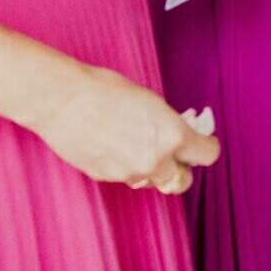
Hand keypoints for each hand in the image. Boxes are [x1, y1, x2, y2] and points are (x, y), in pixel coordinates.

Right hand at [30, 64, 220, 193]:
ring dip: (151, 169)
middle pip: (181, 181)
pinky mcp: (106, 178)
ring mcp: (129, 173)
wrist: (63, 99)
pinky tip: (114, 145)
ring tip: (137, 145)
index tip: (202, 141)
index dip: (206, 146)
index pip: (208, 155)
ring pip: (152, 181)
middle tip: (174, 154)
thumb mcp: (152, 103)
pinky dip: (126, 166)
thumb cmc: (106, 90)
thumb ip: (170, 125)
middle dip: (180, 168)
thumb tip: (180, 136)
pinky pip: (126, 177)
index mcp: (173, 135)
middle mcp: (155, 160)